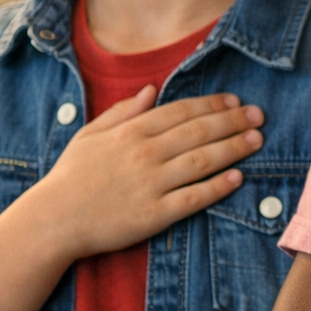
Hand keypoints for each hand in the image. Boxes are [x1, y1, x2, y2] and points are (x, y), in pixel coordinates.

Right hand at [28, 86, 263, 261]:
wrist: (52, 221)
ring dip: (234, 149)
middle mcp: (144, 154)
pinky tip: (238, 178)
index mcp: (130, 132)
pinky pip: (193, 198)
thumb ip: (123, 112)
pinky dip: (217, 187)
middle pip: (199, 132)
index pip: (181, 112)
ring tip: (257, 140)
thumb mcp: (90, 135)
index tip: (236, 101)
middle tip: (259, 116)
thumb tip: (152, 90)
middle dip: (233, 122)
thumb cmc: (70, 177)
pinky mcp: (154, 215)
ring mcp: (150, 184)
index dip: (212, 105)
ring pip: (202, 161)